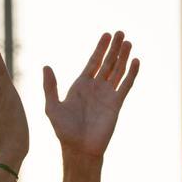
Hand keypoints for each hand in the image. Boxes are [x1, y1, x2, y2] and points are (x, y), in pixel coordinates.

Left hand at [43, 31, 139, 160]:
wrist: (79, 149)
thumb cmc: (64, 130)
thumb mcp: (52, 106)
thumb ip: (50, 87)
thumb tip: (46, 66)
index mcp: (81, 86)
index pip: (93, 62)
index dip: (100, 48)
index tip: (107, 35)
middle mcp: (95, 88)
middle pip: (108, 63)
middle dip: (114, 48)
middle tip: (120, 32)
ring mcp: (107, 95)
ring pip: (118, 71)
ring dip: (123, 57)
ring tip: (128, 42)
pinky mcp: (116, 104)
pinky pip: (125, 86)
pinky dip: (131, 74)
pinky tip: (136, 61)